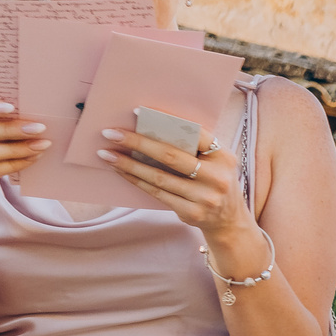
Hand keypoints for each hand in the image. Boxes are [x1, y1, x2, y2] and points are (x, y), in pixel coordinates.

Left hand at [95, 125, 252, 245]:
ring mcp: (204, 198)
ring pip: (159, 177)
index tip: (137, 113)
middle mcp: (216, 177)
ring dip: (128, 164)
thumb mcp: (216, 163)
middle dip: (137, 142)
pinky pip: (157, 193)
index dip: (166, 122)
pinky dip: (136, 180)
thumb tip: (152, 128)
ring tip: (106, 154)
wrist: (229, 221)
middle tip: (110, 133)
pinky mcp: (191, 212)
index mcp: (224, 157)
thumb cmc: (214, 183)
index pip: (195, 133)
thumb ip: (195, 148)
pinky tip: (121, 172)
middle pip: (171, 156)